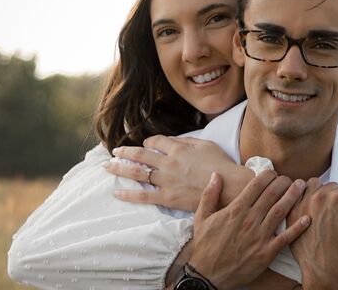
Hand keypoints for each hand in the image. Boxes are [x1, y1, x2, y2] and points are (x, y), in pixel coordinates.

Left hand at [106, 135, 253, 210]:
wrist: (230, 186)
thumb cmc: (221, 164)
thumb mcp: (205, 144)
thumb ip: (186, 141)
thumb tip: (171, 140)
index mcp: (177, 148)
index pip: (155, 141)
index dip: (148, 142)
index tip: (146, 145)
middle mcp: (168, 163)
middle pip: (140, 155)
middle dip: (125, 152)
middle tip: (115, 151)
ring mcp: (167, 181)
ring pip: (138, 173)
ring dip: (120, 169)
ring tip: (107, 167)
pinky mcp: (168, 198)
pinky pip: (144, 196)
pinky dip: (129, 195)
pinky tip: (117, 193)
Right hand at [189, 171, 310, 289]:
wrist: (207, 275)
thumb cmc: (204, 246)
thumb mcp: (202, 218)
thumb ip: (209, 195)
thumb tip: (216, 175)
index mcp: (235, 210)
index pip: (256, 185)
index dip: (268, 175)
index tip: (273, 172)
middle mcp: (249, 220)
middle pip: (272, 194)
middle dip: (283, 182)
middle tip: (290, 178)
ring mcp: (259, 237)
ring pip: (281, 211)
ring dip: (293, 196)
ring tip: (301, 187)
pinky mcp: (266, 253)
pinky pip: (285, 238)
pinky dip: (297, 228)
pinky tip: (307, 218)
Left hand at [287, 179, 337, 288]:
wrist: (325, 266)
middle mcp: (320, 196)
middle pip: (330, 187)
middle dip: (335, 195)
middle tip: (336, 210)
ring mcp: (304, 203)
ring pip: (312, 186)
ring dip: (318, 191)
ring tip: (321, 205)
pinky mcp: (292, 212)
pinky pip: (296, 196)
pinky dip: (302, 198)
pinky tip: (307, 208)